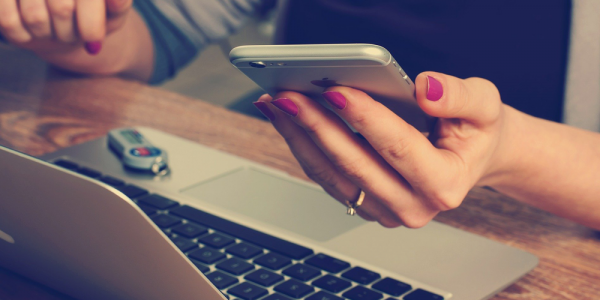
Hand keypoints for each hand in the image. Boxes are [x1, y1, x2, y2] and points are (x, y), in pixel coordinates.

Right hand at [0, 0, 132, 54]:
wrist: (61, 17)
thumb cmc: (92, 13)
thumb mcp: (112, 12)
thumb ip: (118, 5)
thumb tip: (117, 0)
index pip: (82, 2)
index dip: (91, 26)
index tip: (94, 42)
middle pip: (62, 10)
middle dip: (70, 33)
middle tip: (71, 34)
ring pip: (36, 18)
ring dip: (48, 35)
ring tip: (53, 29)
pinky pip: (9, 22)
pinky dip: (23, 36)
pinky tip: (31, 32)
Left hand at [253, 72, 507, 227]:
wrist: (471, 158)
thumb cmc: (475, 132)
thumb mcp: (485, 106)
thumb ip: (460, 96)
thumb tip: (425, 89)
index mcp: (445, 184)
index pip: (398, 148)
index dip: (365, 118)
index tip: (335, 91)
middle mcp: (413, 206)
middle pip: (355, 165)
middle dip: (318, 126)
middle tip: (289, 96)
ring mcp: (386, 211)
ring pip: (332, 175)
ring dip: (300, 138)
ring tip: (278, 105)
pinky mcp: (366, 205)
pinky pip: (328, 178)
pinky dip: (304, 147)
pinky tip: (289, 120)